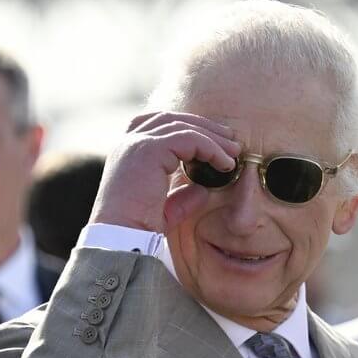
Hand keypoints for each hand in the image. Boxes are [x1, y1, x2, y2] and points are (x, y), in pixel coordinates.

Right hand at [88, 112, 241, 232]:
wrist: (122, 237)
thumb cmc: (138, 229)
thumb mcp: (164, 210)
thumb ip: (181, 198)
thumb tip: (203, 190)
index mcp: (128, 152)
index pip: (159, 125)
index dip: (189, 128)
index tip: (215, 140)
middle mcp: (128, 142)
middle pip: (172, 119)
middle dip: (204, 126)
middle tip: (230, 139)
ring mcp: (137, 143)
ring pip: (183, 127)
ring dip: (213, 137)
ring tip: (234, 152)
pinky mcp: (149, 149)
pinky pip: (189, 139)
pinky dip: (210, 147)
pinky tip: (225, 163)